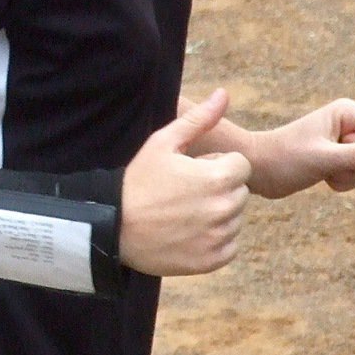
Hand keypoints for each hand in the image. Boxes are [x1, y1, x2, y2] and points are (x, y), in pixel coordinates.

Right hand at [121, 89, 250, 276]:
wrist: (113, 227)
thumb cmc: (138, 180)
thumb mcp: (164, 142)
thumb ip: (199, 119)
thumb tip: (224, 94)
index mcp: (217, 178)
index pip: (241, 166)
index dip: (218, 165)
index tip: (193, 171)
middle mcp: (224, 209)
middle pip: (239, 192)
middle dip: (220, 188)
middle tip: (186, 192)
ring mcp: (218, 237)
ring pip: (235, 219)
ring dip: (218, 214)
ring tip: (184, 213)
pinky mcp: (212, 261)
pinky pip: (229, 245)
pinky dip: (215, 240)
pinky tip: (187, 232)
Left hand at [249, 98, 354, 198]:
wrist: (257, 169)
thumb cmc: (284, 159)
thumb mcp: (322, 159)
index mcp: (348, 111)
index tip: (341, 151)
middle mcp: (350, 122)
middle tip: (331, 164)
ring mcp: (346, 139)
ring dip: (353, 176)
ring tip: (325, 171)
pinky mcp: (340, 155)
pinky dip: (346, 181)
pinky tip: (324, 177)